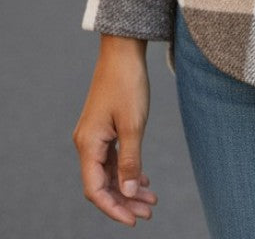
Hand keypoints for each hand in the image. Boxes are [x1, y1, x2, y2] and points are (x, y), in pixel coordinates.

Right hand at [73, 37, 157, 225]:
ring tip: (151, 200)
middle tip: (149, 212)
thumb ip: (130, 160)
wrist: (123, 51)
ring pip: (109, 172)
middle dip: (124, 201)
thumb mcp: (133, 124)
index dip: (113, 209)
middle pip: (102, 184)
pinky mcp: (105, 128)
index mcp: (88, 144)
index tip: (133, 221)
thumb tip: (127, 193)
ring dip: (128, 187)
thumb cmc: (128, 83)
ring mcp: (95, 136)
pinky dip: (127, 170)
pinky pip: (113, 158)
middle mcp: (87, 143)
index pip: (95, 189)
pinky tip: (142, 178)